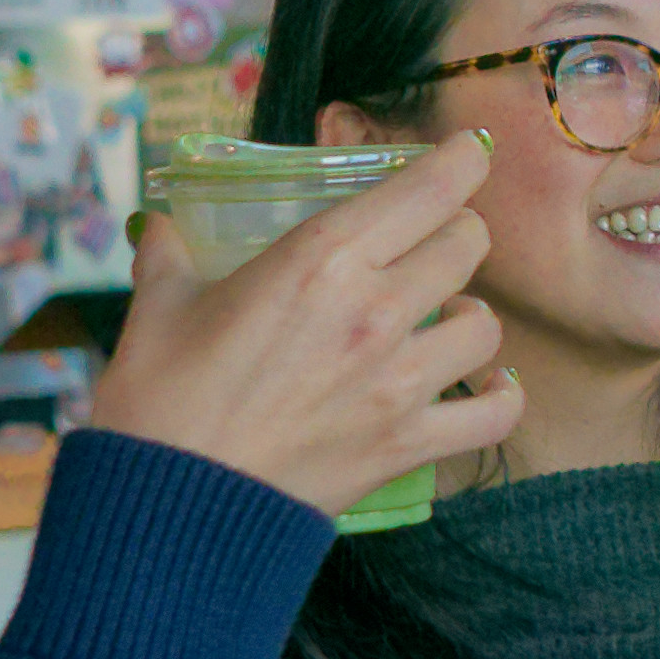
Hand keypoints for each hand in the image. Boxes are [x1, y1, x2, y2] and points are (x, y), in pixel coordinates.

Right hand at [93, 135, 520, 520]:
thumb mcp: (160, 305)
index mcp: (322, 258)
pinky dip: (500, 396)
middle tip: (429, 241)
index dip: (460, 162)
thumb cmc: (160, 398)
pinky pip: (496, 413)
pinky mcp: (409, 442)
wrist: (172, 502)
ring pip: (486, 323)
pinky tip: (483, 384)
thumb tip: (161, 225)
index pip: (431, 187)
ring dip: (469, 311)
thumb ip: (170, 253)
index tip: (464, 156)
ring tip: (442, 316)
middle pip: (466, 243)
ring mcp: (401, 380)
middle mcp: (377, 309)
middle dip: (454, 232)